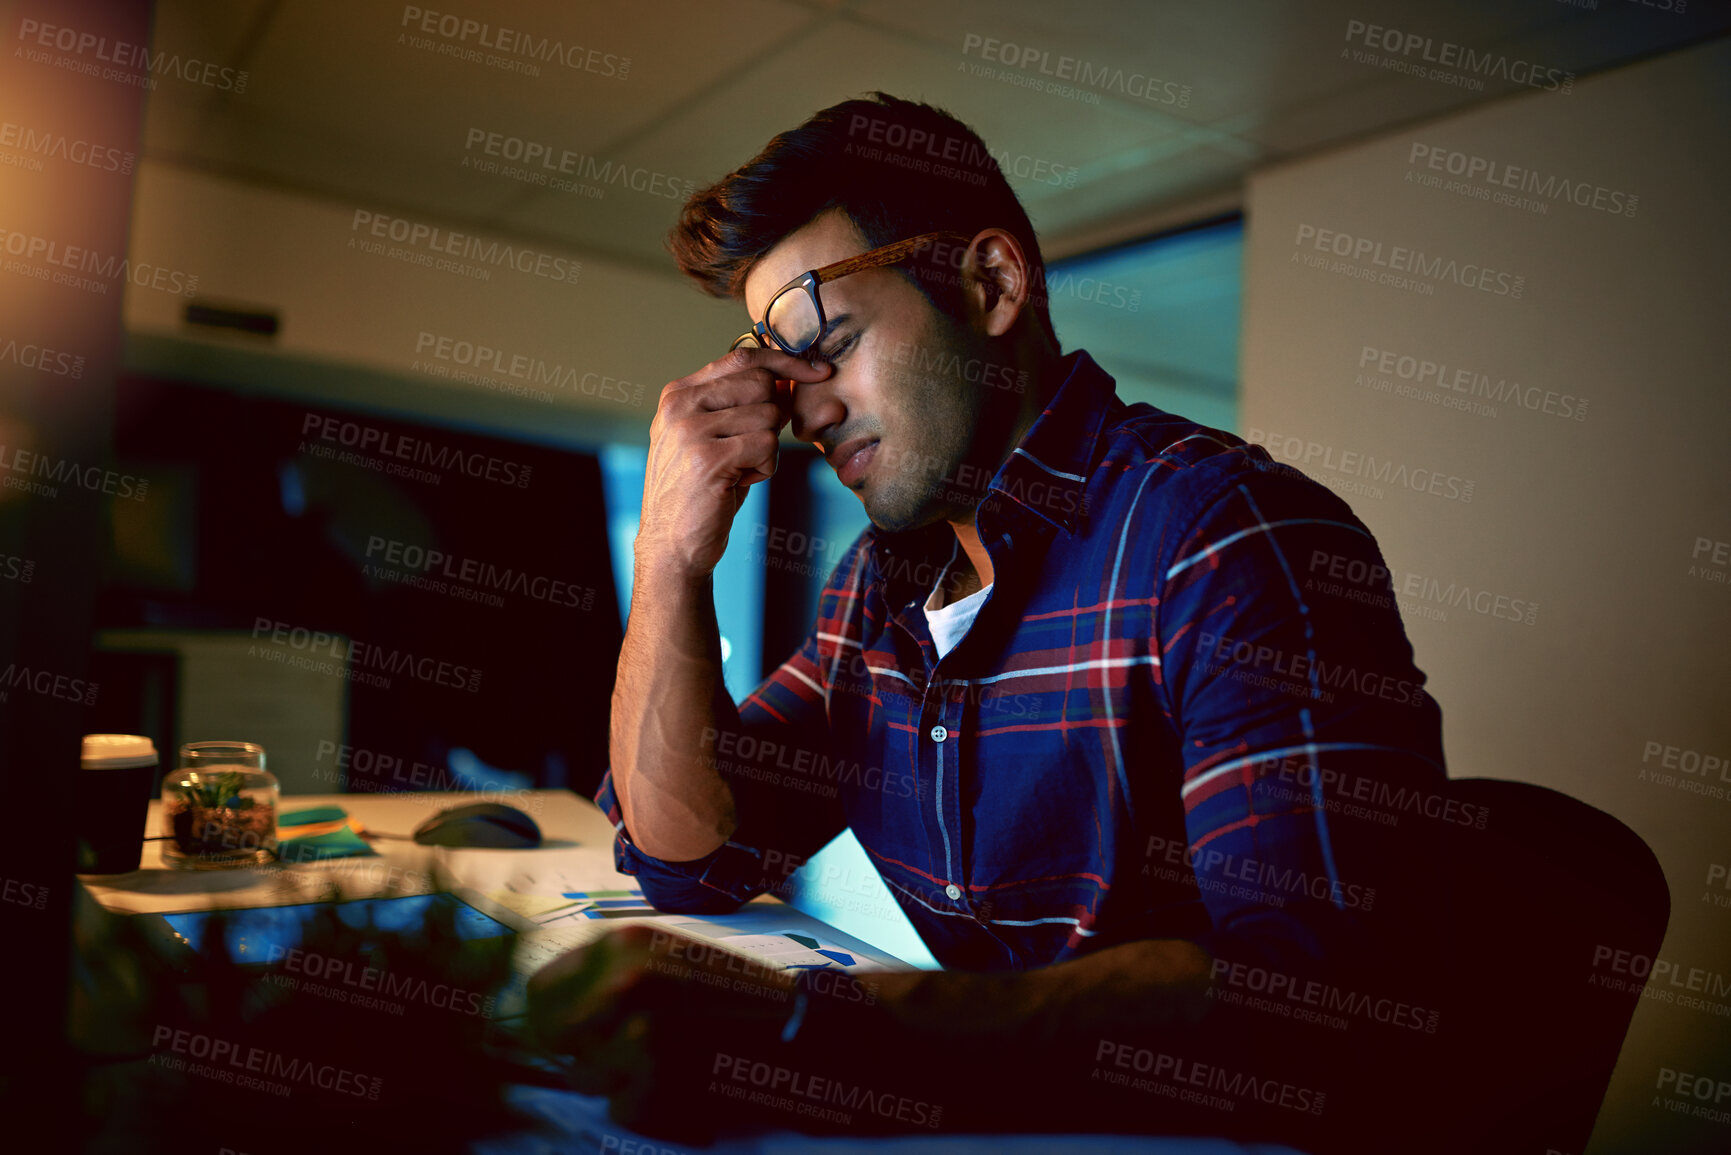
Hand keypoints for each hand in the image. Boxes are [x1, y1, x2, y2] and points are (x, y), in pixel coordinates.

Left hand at [525, 924, 798, 1138]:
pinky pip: (621, 1110)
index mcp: (623, 945)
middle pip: (554, 1040)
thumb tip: (546, 1015)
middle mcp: (622, 981)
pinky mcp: (656, 1078)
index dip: (550, 1019)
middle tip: (626, 1056)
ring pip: (585, 1079)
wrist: (801, 1027)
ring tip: (667, 1066)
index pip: (539, 991)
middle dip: (580, 1054)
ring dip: (617, 1082)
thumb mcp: (666, 962)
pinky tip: (685, 1086)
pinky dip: (649, 1108)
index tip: (568, 1038)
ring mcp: (637, 1030)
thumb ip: (607, 979)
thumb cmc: (734, 998)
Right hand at [637, 348, 832, 579]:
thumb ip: (739, 405)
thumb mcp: (712, 437)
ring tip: (739, 471)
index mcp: (679, 394)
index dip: (785, 361)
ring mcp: (691, 430)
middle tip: (751, 450)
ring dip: (767, 449)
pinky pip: (768, 445)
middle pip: (762, 383)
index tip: (818, 371)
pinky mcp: (709, 458)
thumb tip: (789, 378)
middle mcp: (680, 405)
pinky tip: (738, 483)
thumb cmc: (701, 491)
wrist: (672, 545)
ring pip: (769, 416)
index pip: (742, 356)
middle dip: (773, 417)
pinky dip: (765, 467)